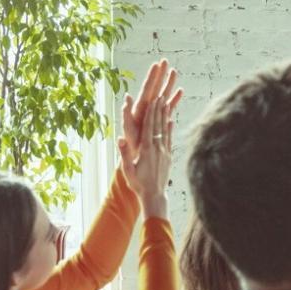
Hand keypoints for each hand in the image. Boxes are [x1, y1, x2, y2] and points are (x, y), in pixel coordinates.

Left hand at [120, 59, 182, 160]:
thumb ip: (126, 115)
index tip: (157, 64)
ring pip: (163, 95)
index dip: (153, 76)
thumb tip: (126, 98)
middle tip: (165, 61)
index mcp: (141, 109)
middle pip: (155, 88)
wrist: (136, 156)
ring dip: (168, 83)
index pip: (148, 88)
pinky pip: (168, 106)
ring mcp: (153, 114)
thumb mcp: (128, 130)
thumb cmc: (131, 145)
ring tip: (174, 71)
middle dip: (160, 74)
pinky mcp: (158, 120)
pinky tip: (180, 91)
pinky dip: (173, 98)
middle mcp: (147, 109)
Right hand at [124, 84, 177, 217]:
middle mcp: (158, 148)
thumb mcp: (128, 169)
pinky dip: (170, 129)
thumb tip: (120, 138)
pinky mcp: (168, 157)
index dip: (152, 112)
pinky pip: (169, 139)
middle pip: (159, 124)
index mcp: (147, 149)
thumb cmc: (138, 183)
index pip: (150, 126)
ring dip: (166, 115)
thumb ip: (124, 153)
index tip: (154, 99)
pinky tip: (171, 121)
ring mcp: (165, 152)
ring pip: (166, 130)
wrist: (154, 195)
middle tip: (161, 94)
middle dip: (160, 109)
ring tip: (167, 102)